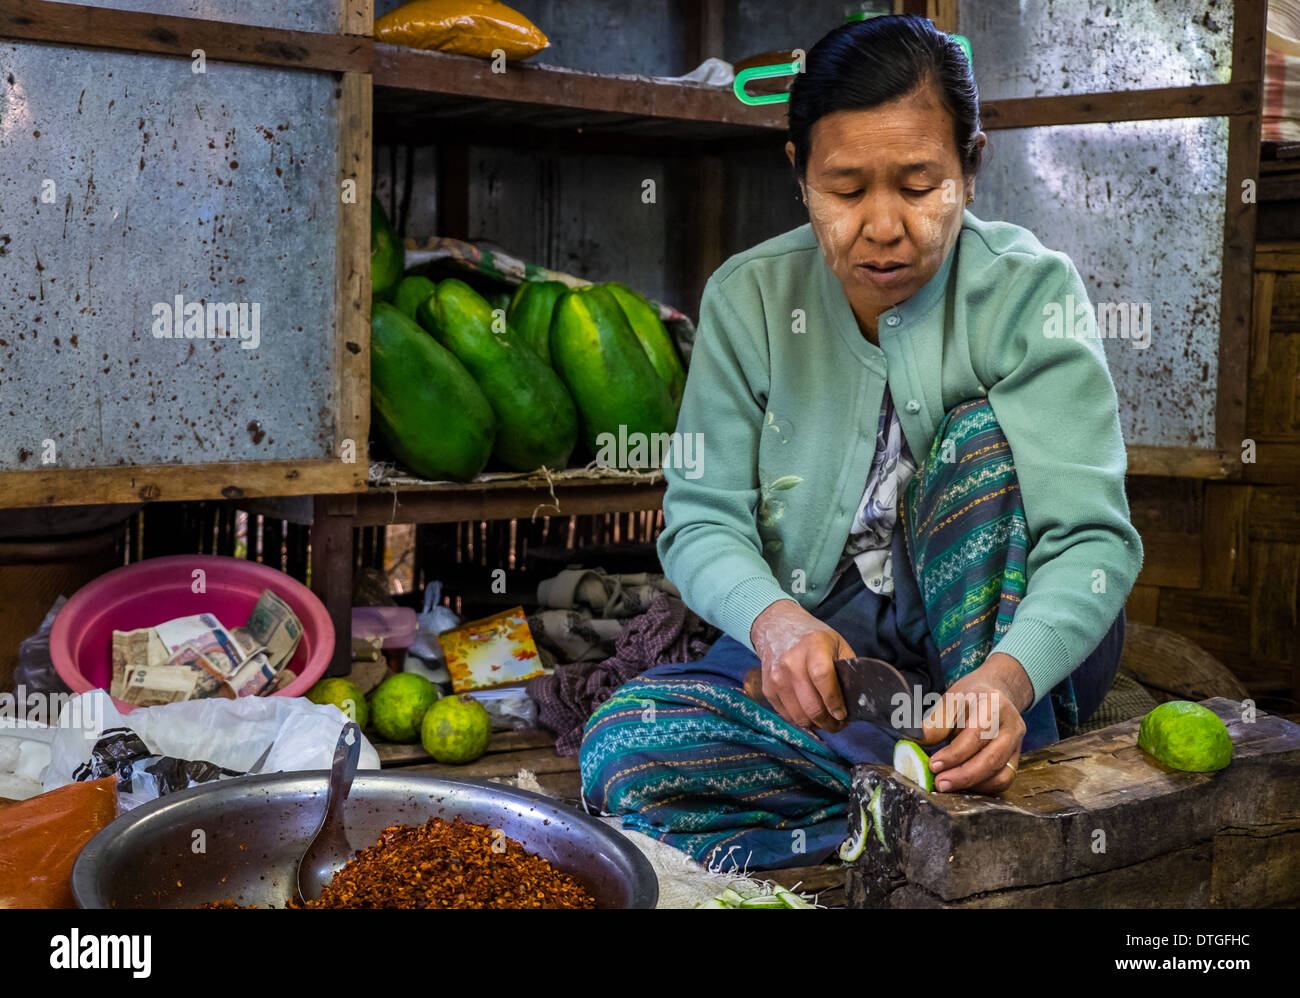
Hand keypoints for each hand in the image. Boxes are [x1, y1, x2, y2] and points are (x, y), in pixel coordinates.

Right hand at [750, 599, 854, 731]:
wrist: (776, 628)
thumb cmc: (812, 638)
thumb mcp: (836, 643)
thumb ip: (847, 669)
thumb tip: (857, 699)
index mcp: (813, 646)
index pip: (822, 678)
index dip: (835, 701)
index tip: (844, 715)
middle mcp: (791, 662)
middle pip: (811, 705)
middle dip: (830, 722)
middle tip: (840, 724)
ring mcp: (776, 677)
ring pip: (799, 716)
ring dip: (816, 725)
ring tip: (827, 720)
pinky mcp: (768, 689)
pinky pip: (787, 716)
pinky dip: (802, 719)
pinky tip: (811, 713)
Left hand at [918, 652, 1031, 793]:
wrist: (994, 695)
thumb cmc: (968, 698)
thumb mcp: (950, 700)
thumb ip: (936, 723)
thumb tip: (916, 742)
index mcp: (994, 705)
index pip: (976, 734)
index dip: (954, 754)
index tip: (933, 765)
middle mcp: (1011, 726)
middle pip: (992, 759)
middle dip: (963, 776)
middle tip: (939, 783)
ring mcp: (1017, 744)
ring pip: (1001, 774)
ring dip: (973, 785)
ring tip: (948, 785)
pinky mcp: (1016, 759)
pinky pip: (1004, 780)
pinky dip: (983, 788)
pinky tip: (963, 786)